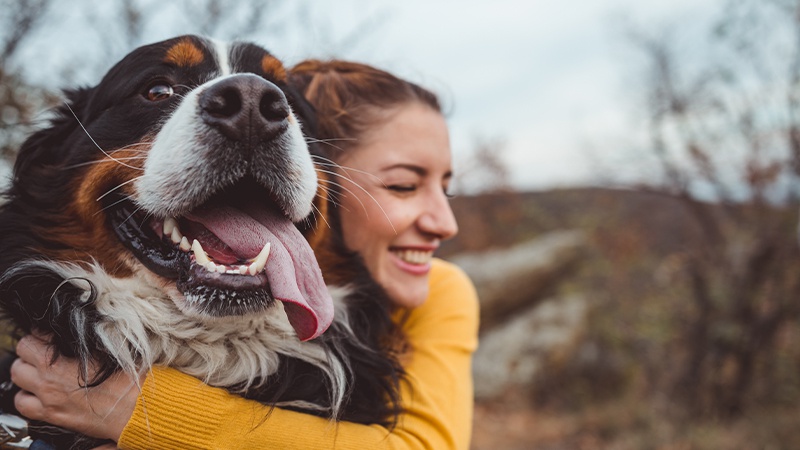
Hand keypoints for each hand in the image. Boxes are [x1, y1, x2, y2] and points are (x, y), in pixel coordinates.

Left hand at [10, 335, 140, 441]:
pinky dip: (27, 396)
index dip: (43, 333)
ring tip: (41, 370)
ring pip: (18, 379)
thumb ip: (83, 339)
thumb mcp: (107, 348)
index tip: (53, 335)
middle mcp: (48, 379)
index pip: (33, 337)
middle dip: (31, 350)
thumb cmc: (126, 377)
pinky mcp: (52, 415)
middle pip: (21, 355)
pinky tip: (40, 392)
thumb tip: (73, 331)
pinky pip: (23, 405)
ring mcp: (48, 399)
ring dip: (26, 372)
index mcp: (58, 361)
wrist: (135, 407)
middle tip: (46, 350)